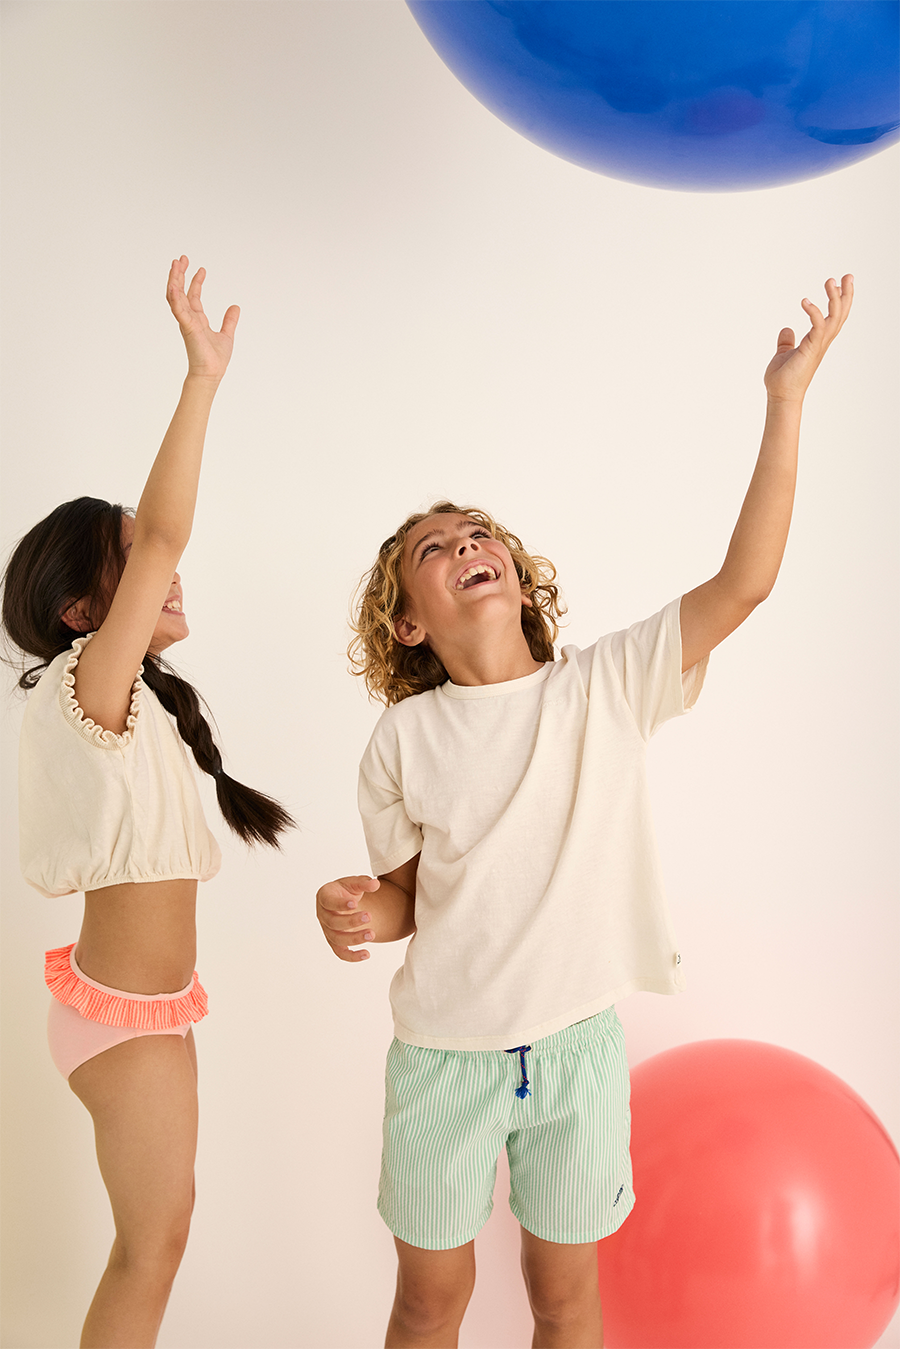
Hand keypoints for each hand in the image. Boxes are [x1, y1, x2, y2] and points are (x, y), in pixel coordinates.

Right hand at [166, 255, 239, 382]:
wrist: (211, 374)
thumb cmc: (215, 359)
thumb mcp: (227, 334)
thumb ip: (229, 320)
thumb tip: (236, 307)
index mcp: (197, 320)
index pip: (193, 296)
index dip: (196, 281)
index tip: (201, 268)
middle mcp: (189, 318)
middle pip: (180, 292)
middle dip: (180, 275)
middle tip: (181, 258)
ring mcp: (186, 322)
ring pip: (176, 296)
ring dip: (174, 280)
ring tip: (175, 264)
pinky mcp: (187, 327)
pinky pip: (178, 309)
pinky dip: (174, 297)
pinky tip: (173, 285)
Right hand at [316, 875, 380, 963]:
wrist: (345, 902)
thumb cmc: (346, 891)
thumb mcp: (354, 883)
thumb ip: (364, 882)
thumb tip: (375, 884)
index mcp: (324, 896)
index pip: (328, 902)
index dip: (340, 904)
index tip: (354, 903)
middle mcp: (323, 915)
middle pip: (333, 922)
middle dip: (351, 921)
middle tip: (369, 916)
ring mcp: (327, 930)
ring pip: (337, 939)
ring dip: (354, 938)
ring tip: (372, 934)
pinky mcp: (334, 942)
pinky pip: (340, 953)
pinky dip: (352, 956)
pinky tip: (367, 954)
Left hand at [764, 274, 852, 404]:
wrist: (780, 396)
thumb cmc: (782, 379)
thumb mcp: (784, 353)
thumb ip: (786, 341)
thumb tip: (786, 329)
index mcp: (818, 341)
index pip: (834, 317)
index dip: (839, 300)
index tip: (840, 284)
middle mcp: (822, 342)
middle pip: (840, 314)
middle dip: (846, 294)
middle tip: (847, 275)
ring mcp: (818, 345)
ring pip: (835, 317)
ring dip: (835, 298)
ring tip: (830, 281)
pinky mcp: (810, 349)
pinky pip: (818, 326)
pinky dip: (813, 312)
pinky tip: (805, 301)